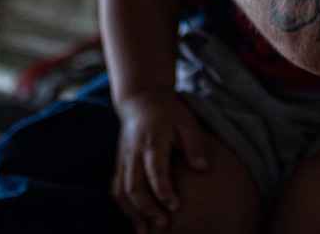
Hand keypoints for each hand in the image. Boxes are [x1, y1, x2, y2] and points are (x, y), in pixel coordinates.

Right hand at [112, 91, 209, 231]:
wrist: (140, 99)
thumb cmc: (168, 112)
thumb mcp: (187, 120)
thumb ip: (196, 144)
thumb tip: (203, 168)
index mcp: (152, 141)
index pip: (155, 171)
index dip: (164, 191)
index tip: (176, 207)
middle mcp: (134, 153)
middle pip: (134, 186)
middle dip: (147, 209)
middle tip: (164, 224)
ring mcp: (123, 160)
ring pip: (121, 192)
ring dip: (132, 214)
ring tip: (145, 232)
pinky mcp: (119, 165)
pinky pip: (116, 189)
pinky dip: (123, 208)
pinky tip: (136, 221)